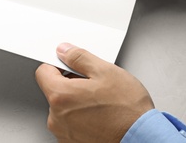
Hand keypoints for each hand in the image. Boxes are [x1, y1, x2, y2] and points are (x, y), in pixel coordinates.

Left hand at [35, 43, 153, 142]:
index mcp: (61, 96)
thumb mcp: (105, 71)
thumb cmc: (127, 111)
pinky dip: (81, 118)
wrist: (143, 138)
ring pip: (63, 108)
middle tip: (93, 85)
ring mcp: (64, 133)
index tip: (69, 65)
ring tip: (100, 102)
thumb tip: (64, 50)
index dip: (57, 65)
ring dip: (76, 102)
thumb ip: (79, 58)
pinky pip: (70, 123)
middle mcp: (57, 118)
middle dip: (70, 84)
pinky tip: (99, 115)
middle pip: (54, 91)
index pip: (43, 72)